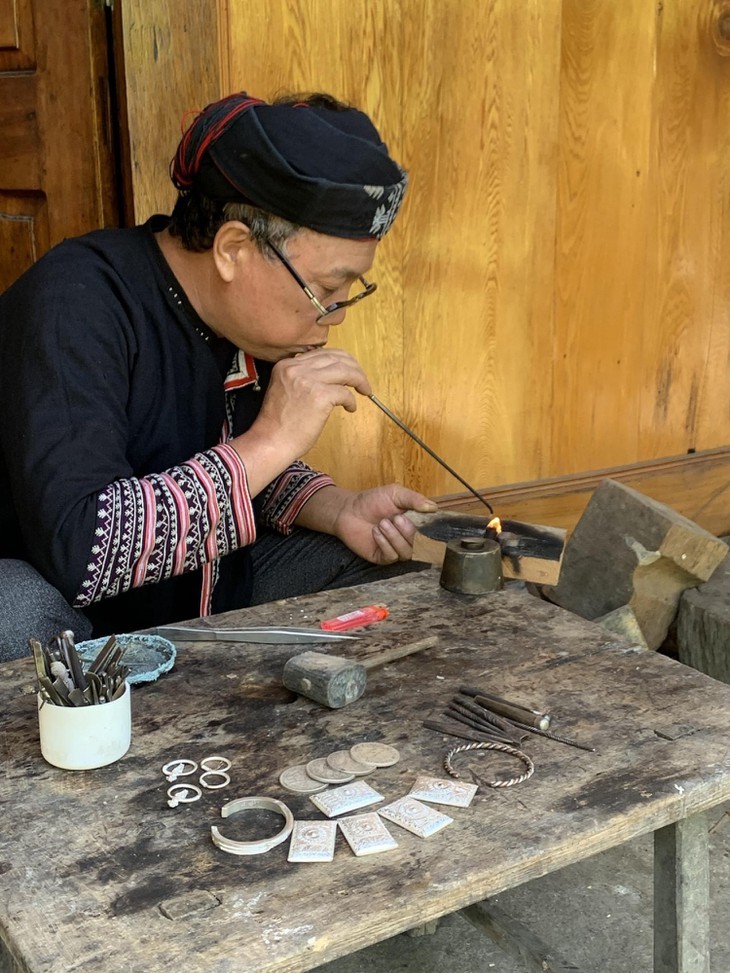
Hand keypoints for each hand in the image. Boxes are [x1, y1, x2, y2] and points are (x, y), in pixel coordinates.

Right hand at [231, 349, 371, 495]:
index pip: (322, 353)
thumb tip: (333, 377)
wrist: (271, 441)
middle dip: (354, 367)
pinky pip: (345, 393)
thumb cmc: (278, 424)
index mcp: (287, 365)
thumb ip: (304, 378)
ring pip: (345, 371)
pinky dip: (351, 401)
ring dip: (359, 380)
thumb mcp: (286, 390)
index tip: (349, 369)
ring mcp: (308, 380)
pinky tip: (350, 408)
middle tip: (362, 380)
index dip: (340, 360)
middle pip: (336, 358)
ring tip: (364, 390)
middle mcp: (297, 368)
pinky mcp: (319, 396)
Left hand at [298, 484, 437, 564]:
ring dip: (395, 537)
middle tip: (396, 518)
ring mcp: (395, 549)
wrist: (348, 510)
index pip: (431, 534)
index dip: (430, 531)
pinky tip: (376, 532)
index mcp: (415, 524)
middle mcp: (408, 539)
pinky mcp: (382, 557)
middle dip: (409, 532)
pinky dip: (385, 544)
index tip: (424, 523)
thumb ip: (414, 499)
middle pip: (421, 545)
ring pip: (407, 553)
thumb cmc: (372, 501)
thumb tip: (433, 507)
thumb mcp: (395, 494)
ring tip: (382, 524)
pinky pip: (392, 557)